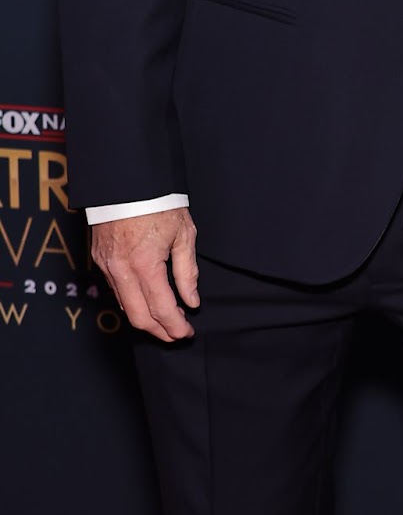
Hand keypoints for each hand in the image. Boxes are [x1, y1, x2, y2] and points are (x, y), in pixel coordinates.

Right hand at [92, 208, 199, 341]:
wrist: (127, 180)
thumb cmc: (160, 202)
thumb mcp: (183, 234)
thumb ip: (187, 271)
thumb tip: (192, 300)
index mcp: (146, 264)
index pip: (162, 309)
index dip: (176, 326)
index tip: (187, 332)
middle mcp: (122, 270)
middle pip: (139, 317)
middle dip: (159, 332)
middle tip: (176, 335)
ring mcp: (107, 266)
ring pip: (124, 307)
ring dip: (145, 319)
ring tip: (165, 320)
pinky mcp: (99, 260)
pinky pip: (115, 291)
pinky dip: (132, 302)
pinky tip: (146, 301)